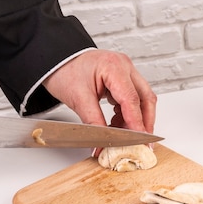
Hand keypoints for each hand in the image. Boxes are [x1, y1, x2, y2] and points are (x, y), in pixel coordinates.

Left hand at [42, 49, 156, 133]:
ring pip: (142, 99)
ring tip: (125, 136)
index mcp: (114, 67)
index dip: (137, 123)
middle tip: (143, 143)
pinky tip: (118, 125)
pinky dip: (128, 114)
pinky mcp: (123, 78)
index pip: (131, 99)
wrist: (56, 61)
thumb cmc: (65, 72)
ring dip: (136, 119)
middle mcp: (124, 67)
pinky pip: (133, 99)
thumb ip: (94, 122)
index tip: (140, 140)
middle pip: (145, 98)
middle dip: (145, 122)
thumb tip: (103, 143)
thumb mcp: (78, 99)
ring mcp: (126, 71)